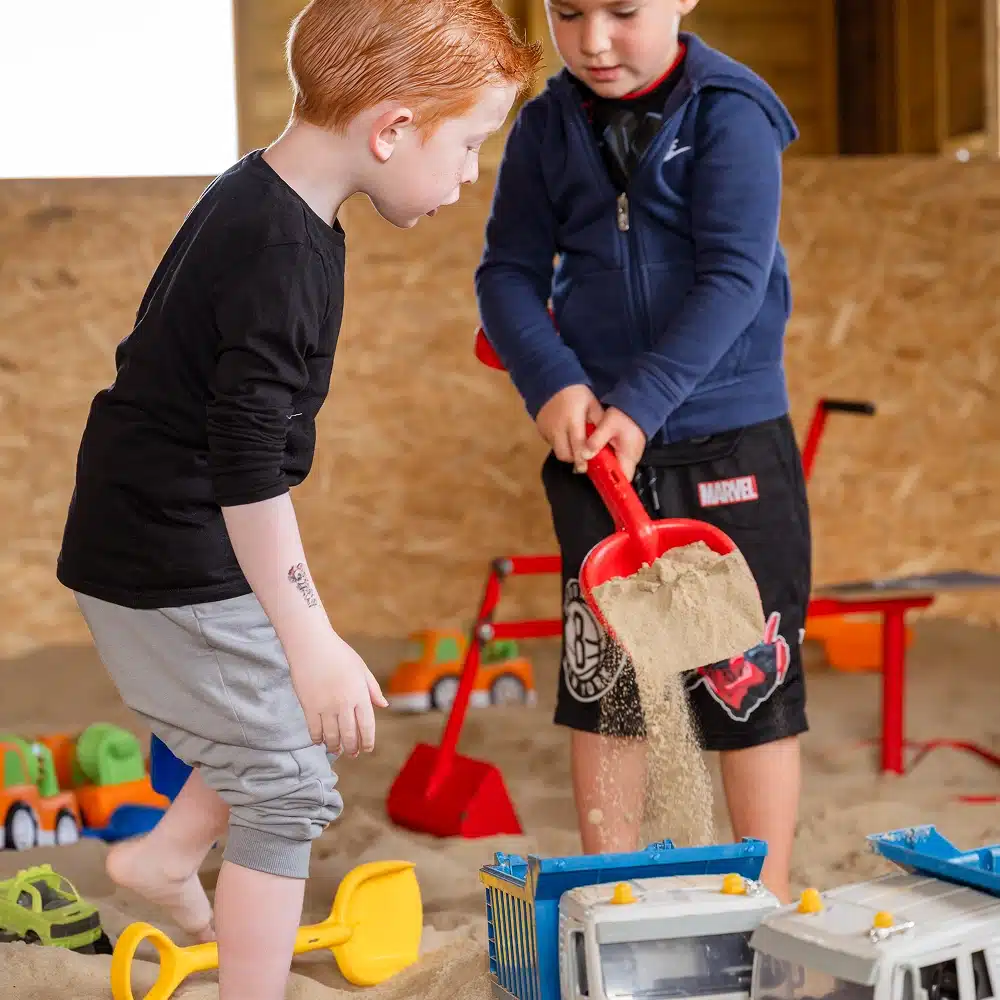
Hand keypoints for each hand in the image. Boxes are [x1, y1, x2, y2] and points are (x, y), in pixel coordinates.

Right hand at [289, 632, 387, 756]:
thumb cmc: (338, 653)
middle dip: (352, 749)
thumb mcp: (361, 668)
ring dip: (335, 747)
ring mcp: (326, 707)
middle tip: (352, 754)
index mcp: (360, 694)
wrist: (311, 644)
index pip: (367, 726)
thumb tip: (383, 705)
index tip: (367, 749)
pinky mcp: (309, 707)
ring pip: (332, 736)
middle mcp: (344, 704)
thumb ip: (372, 689)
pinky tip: (320, 740)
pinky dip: (318, 739)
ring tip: (336, 750)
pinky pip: (314, 730)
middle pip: (350, 735)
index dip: (368, 741)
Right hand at [536, 384, 604, 471]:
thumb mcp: (592, 404)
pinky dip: (559, 444)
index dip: (582, 460)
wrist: (551, 382)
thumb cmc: (576, 393)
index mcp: (572, 421)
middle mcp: (557, 428)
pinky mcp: (540, 430)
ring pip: (557, 451)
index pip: (578, 446)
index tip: (586, 468)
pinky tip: (565, 436)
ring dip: (567, 452)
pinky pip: (551, 443)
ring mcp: (547, 430)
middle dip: (574, 460)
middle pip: (565, 455)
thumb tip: (606, 440)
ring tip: (574, 446)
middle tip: (582, 459)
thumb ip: (598, 422)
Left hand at [581, 407, 646, 482]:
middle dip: (603, 474)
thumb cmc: (625, 415)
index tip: (600, 486)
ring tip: (589, 461)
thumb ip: (596, 440)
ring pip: (615, 467)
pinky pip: (615, 459)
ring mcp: (629, 454)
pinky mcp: (625, 449)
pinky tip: (596, 452)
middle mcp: (631, 458)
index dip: (613, 485)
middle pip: (617, 475)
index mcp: (629, 456)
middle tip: (588, 470)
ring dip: (603, 466)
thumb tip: (585, 455)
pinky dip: (605, 458)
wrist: (637, 404)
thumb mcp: (608, 425)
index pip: (623, 479)